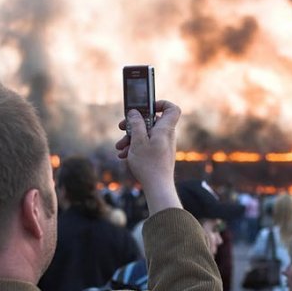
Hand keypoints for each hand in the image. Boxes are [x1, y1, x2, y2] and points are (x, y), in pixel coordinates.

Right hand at [116, 100, 181, 214]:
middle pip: (151, 122)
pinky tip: (124, 156)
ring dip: (131, 139)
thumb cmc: (149, 164)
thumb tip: (135, 112)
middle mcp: (166, 135)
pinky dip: (136, 148)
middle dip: (134, 125)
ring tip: (120, 147)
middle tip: (122, 127)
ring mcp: (163, 145)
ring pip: (146, 135)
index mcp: (164, 129)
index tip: (146, 107)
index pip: (171, 108)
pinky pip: (147, 145)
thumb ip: (136, 124)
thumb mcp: (138, 141)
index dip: (160, 103)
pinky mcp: (159, 154)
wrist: (158, 187)